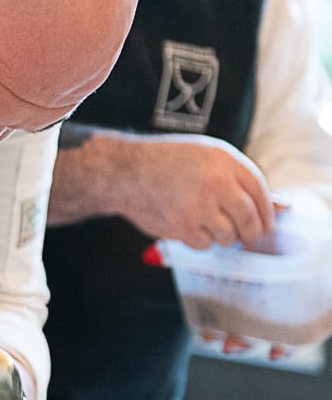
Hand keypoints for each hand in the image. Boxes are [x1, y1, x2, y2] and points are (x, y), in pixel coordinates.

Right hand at [118, 135, 273, 247]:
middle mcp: (215, 183)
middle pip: (249, 218)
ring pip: (229, 236)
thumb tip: (274, 205)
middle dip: (252, 233)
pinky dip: (201, 241)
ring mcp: (199, 207)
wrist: (126, 173)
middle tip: (249, 237)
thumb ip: (236, 177)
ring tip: (210, 227)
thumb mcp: (205, 155)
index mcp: (223, 161)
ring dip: (225, 237)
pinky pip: (204, 244)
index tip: (266, 223)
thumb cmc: (165, 161)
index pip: (259, 191)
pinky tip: (190, 228)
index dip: (266, 211)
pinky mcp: (182, 227)